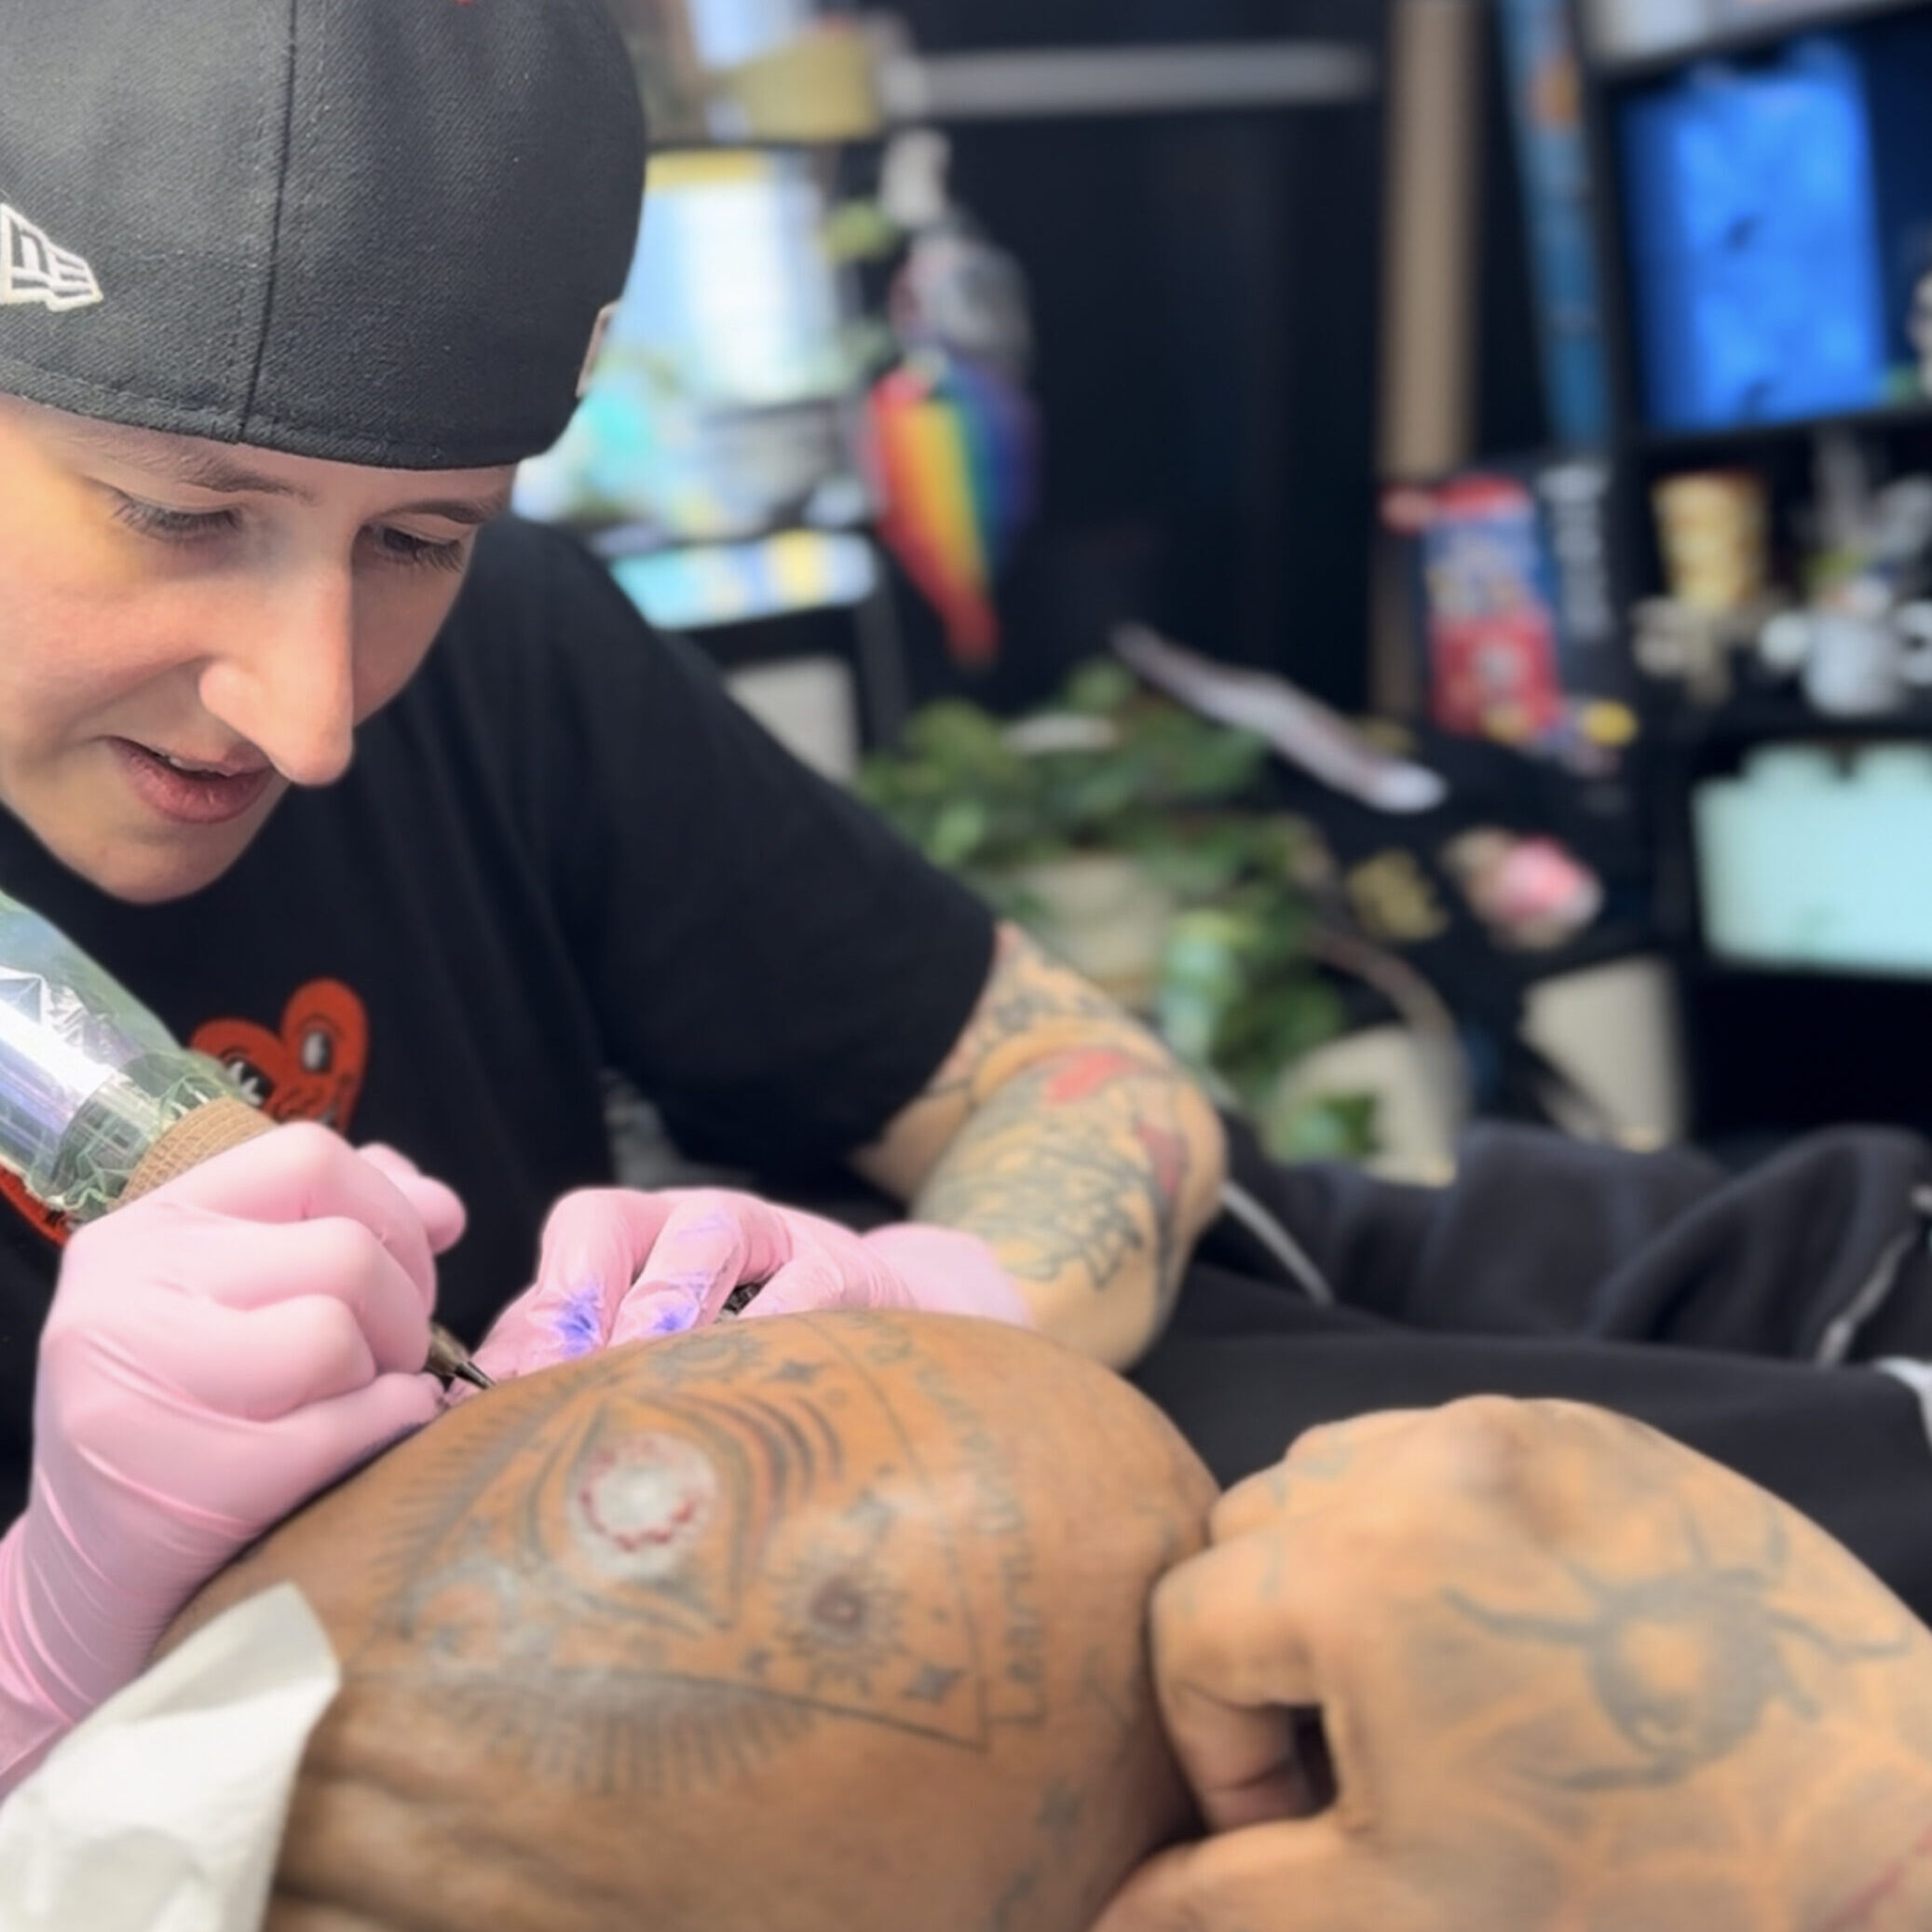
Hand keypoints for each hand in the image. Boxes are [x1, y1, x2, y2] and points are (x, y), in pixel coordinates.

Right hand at [0, 1124, 465, 1790]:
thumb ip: (344, 1227)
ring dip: (388, 1373)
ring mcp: (139, 1384)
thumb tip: (441, 1206)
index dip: (390, 1210)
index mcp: (150, 1228)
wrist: (99, 1581)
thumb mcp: (249, 1299)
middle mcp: (125, 1291)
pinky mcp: (181, 1478)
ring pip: (340, 1329)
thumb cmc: (204, 1420)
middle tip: (388, 1357)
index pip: (310, 1157)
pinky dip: (384, 1431)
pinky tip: (360, 1449)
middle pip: (346, 1251)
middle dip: (405, 1309)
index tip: (404, 1267)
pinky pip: (345, 1422)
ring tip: (357, 1401)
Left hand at [473, 1186, 1031, 1382]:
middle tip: (556, 1384)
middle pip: (605, 1218)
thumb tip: (470, 1422)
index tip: (508, 1394)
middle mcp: (690, 1220)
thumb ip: (573, 1371)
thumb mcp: (654, 1354)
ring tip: (643, 1368)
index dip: (534, 1312)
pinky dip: (773, 1327)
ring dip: (663, 1300)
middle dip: (573, 1299)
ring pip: (704, 1234)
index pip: (565, 1244)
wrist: (887, 1333)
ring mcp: (771, 1233)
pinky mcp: (845, 1267)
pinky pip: (805, 1283)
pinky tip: (746, 1382)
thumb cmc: (746, 1358)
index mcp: (632, 1240)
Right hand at [1093, 1398, 1931, 1931]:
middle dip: (1272, 1652)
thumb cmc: (1642, 1881)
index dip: (1221, 1744)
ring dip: (1339, 1573)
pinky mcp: (1592, 1426)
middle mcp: (1430, 1452)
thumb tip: (1104, 1911)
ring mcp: (1519, 1422)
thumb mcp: (1401, 1916)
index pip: (1187, 1622)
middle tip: (1364, 1765)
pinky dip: (1432, 1527)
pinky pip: (1447, 1449)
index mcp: (1365, 1558)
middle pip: (1251, 1530)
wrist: (1890, 1830)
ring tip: (1425, 1691)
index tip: (1311, 1828)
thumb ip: (1224, 1905)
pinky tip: (1503, 1633)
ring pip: (1338, 1471)